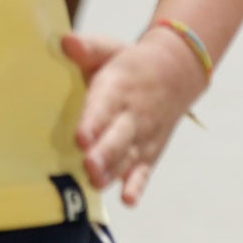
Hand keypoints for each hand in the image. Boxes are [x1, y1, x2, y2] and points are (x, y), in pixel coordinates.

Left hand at [61, 27, 203, 207]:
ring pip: (126, 158)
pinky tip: (129, 200)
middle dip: (102, 153)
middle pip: (116, 138)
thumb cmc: (129, 63)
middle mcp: (131, 115)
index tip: (80, 137)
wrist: (176, 72)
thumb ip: (87, 48)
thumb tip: (67, 42)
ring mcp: (141, 136)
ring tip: (96, 182)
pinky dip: (137, 185)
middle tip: (88, 165)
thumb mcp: (109, 48)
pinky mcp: (148, 152)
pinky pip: (143, 171)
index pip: (103, 106)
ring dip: (112, 171)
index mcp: (117, 88)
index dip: (92, 122)